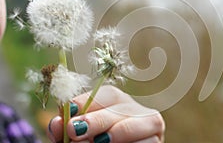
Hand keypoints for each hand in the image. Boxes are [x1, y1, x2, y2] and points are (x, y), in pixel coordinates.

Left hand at [47, 85, 164, 142]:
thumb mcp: (76, 137)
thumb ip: (66, 130)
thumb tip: (56, 123)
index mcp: (117, 102)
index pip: (106, 93)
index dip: (87, 101)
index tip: (67, 111)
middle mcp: (135, 108)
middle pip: (121, 106)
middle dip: (97, 119)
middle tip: (75, 131)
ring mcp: (150, 123)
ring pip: (139, 121)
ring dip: (118, 132)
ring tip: (98, 142)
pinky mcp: (157, 140)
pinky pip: (150, 141)